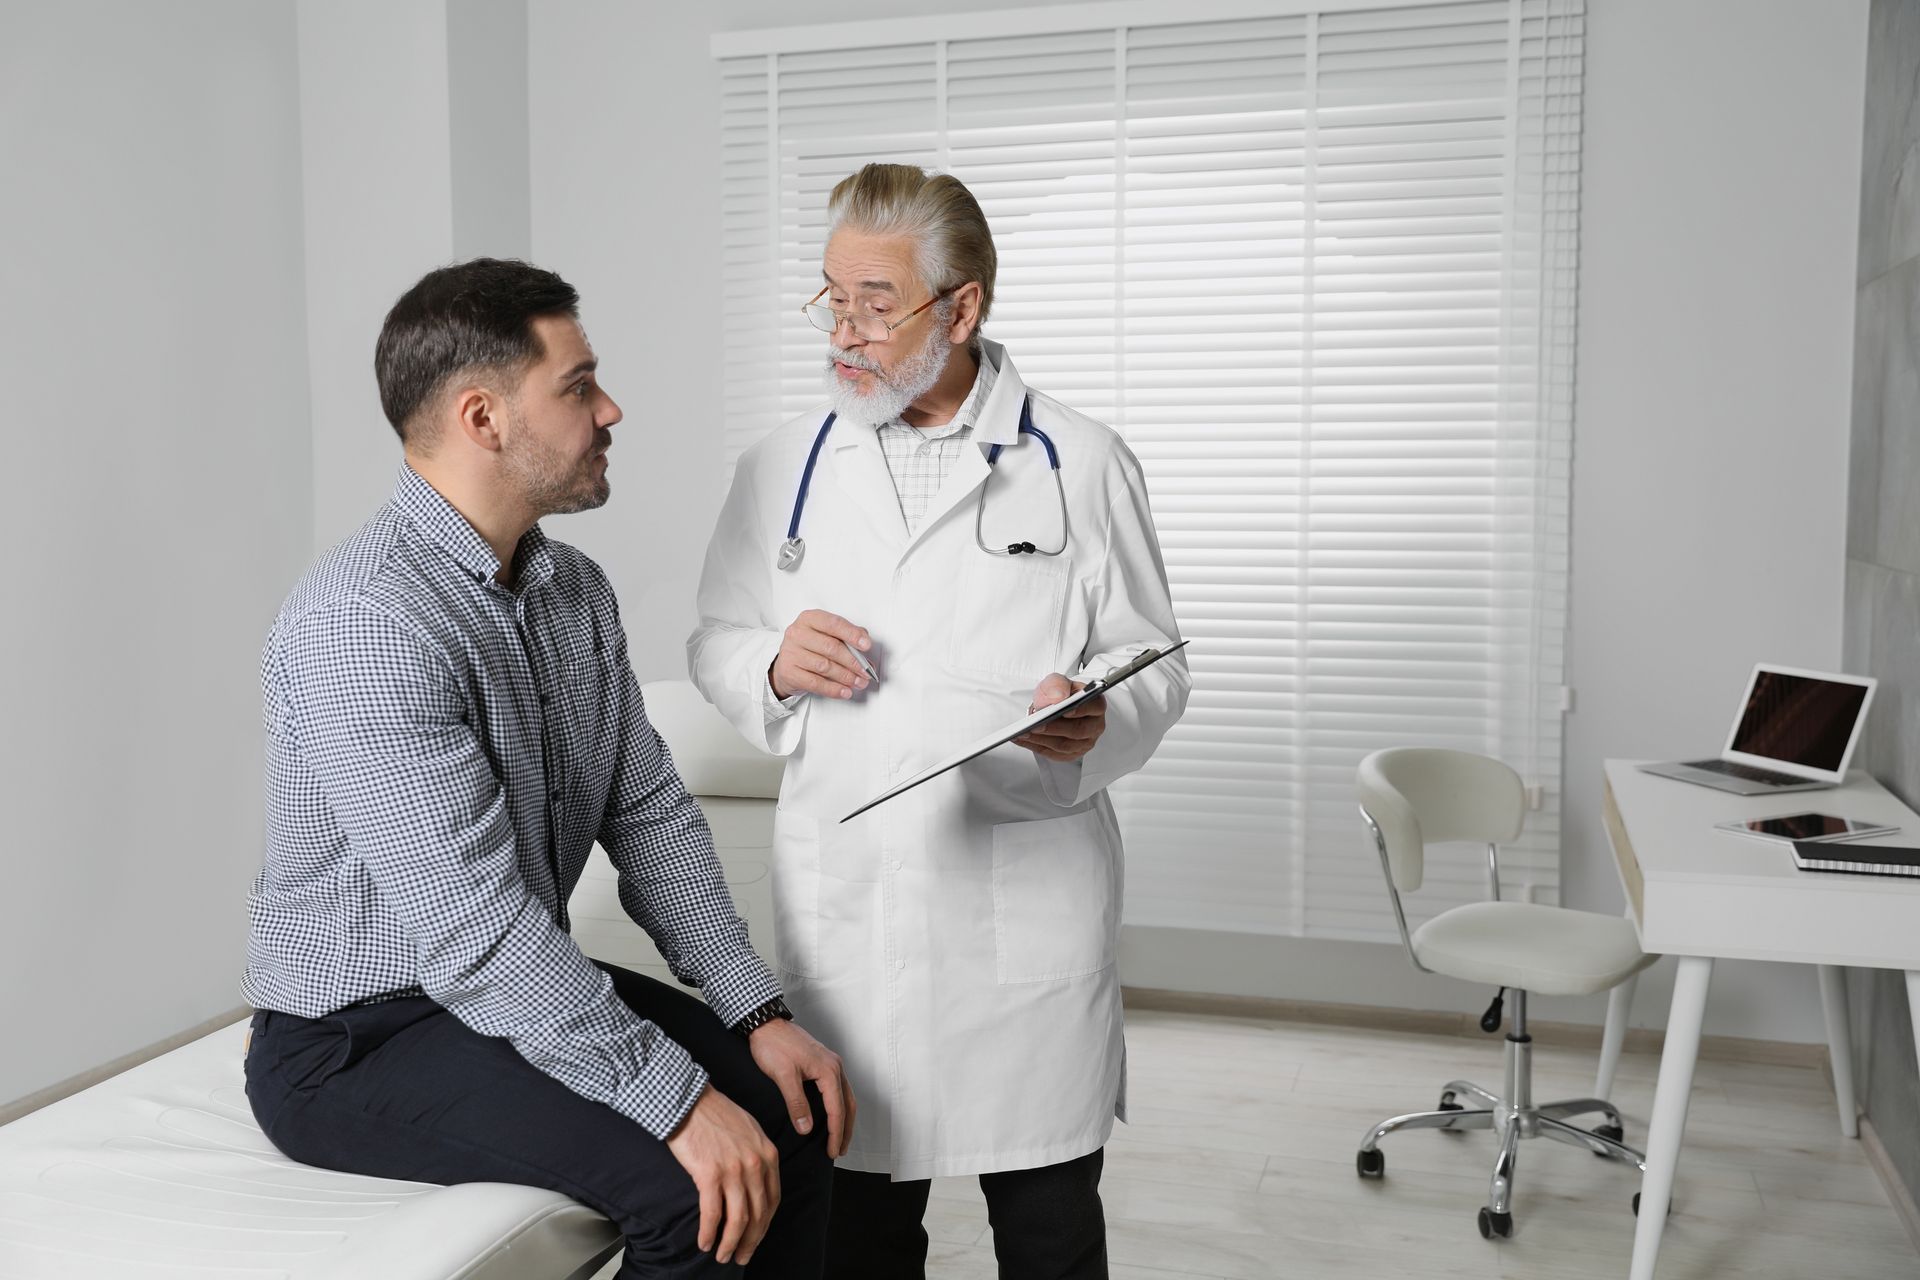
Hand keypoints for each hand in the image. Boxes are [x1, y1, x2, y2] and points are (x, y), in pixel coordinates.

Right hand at [664, 1084, 780, 1265]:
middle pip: (758, 1214)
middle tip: (741, 1256)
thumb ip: (758, 1155)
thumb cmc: (715, 1114)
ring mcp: (734, 1170)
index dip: (764, 1225)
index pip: (773, 1200)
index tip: (756, 1238)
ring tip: (722, 1256)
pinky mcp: (710, 1174)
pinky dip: (709, 1232)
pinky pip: (712, 1213)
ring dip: (730, 1243)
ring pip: (738, 1219)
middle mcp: (755, 1164)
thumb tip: (756, 1183)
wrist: (689, 1100)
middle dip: (750, 1241)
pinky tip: (704, 1242)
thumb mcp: (750, 1130)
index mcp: (768, 1154)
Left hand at [747, 1018, 857, 1158]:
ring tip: (838, 1138)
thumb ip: (796, 1103)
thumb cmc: (773, 1045)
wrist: (765, 1023)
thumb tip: (806, 1129)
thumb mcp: (783, 1076)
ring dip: (844, 1118)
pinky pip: (837, 1089)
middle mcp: (835, 1066)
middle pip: (848, 1104)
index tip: (832, 1151)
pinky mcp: (822, 1062)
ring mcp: (830, 1063)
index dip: (835, 1133)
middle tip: (839, 1151)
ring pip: (845, 1096)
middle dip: (845, 1130)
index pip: (837, 1109)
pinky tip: (830, 1114)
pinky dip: (838, 1105)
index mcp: (828, 1071)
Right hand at [770, 610, 874, 700]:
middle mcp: (797, 633)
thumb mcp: (826, 634)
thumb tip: (865, 641)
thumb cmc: (809, 647)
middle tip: (865, 671)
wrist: (786, 664)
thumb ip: (846, 635)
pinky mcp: (789, 672)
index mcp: (809, 619)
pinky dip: (833, 689)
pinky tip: (844, 691)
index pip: (833, 624)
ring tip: (859, 682)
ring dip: (846, 677)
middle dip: (853, 661)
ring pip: (824, 667)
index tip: (866, 645)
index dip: (852, 634)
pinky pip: (815, 683)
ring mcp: (791, 653)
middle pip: (831, 647)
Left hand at [1014, 674, 1106, 762]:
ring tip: (1024, 732)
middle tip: (1035, 724)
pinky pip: (1054, 754)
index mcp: (1096, 705)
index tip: (1064, 710)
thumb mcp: (1057, 682)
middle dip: (1054, 728)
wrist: (1056, 705)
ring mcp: (1084, 742)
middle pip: (1077, 730)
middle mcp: (1094, 726)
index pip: (1093, 707)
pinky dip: (1036, 746)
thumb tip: (1057, 698)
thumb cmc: (1061, 693)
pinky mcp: (1071, 754)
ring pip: (1064, 745)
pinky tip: (1023, 739)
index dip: (1080, 710)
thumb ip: (1057, 685)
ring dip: (1042, 739)